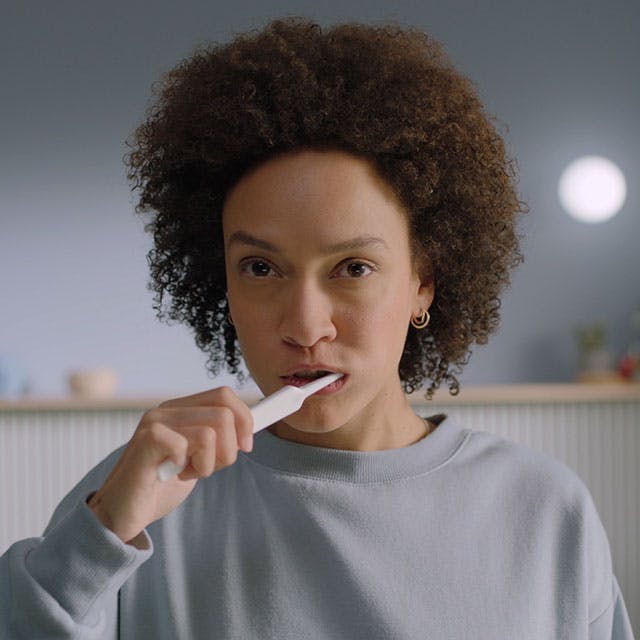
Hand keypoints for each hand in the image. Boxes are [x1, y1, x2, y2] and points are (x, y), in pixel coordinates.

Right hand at [88, 386, 252, 543]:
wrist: (121, 515)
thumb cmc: (160, 486)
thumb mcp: (198, 457)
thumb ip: (218, 439)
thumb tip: (249, 426)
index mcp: (180, 409)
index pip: (224, 395)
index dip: (244, 419)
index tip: (246, 446)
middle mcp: (167, 409)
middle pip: (224, 414)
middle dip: (228, 449)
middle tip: (207, 468)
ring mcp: (154, 423)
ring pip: (211, 432)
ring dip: (208, 463)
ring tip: (187, 472)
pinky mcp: (146, 440)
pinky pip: (188, 445)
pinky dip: (190, 467)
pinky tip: (173, 475)